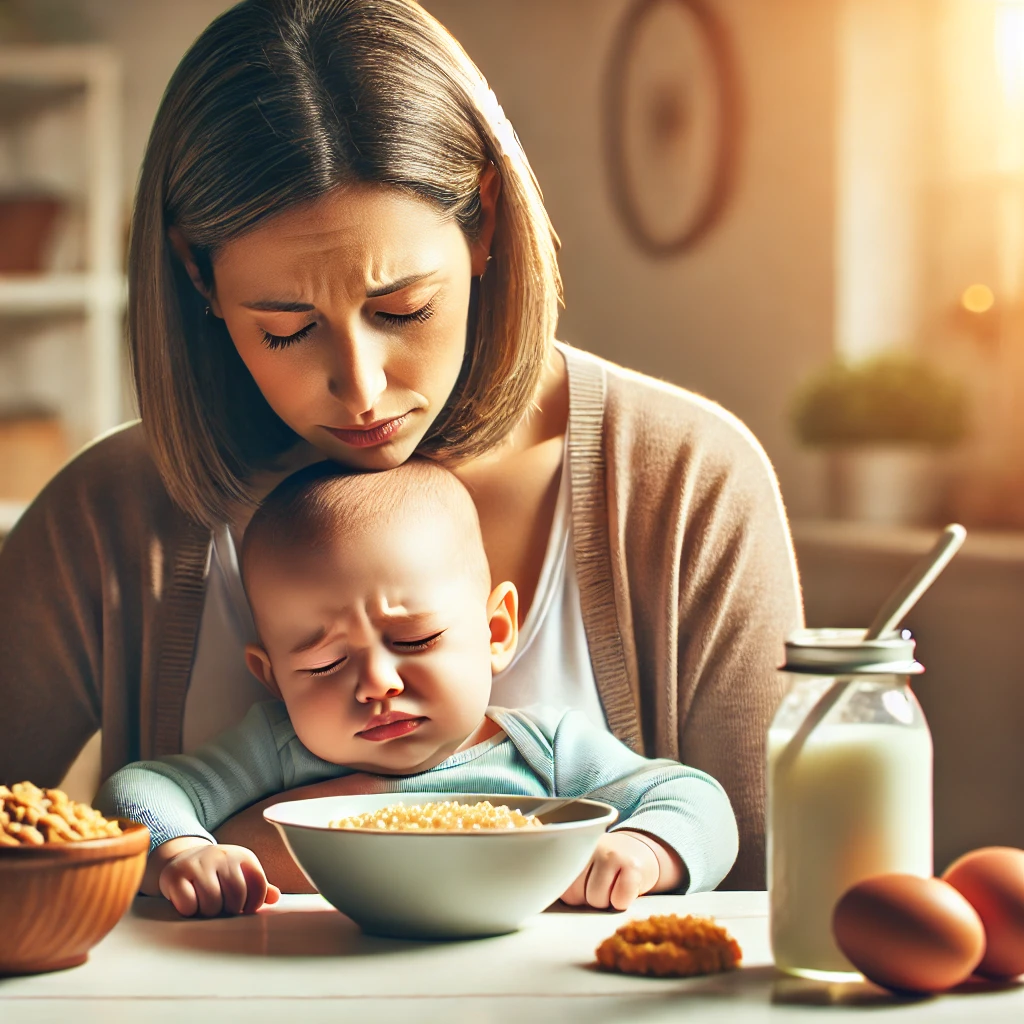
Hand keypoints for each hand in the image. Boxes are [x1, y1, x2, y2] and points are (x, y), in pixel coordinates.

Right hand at [157, 840, 281, 916]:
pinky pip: (189, 905)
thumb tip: (275, 897)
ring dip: (209, 911)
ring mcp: (199, 863)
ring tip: (206, 903)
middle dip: (230, 909)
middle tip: (222, 906)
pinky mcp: (176, 874)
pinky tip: (189, 901)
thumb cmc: (217, 873)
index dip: (253, 904)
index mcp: (243, 856)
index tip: (244, 908)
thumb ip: (258, 887)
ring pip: (212, 903)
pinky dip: (189, 910)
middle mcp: (222, 855)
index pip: (258, 886)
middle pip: (236, 896)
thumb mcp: (240, 874)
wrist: (182, 858)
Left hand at [560, 831, 660, 910]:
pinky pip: (619, 900)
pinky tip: (626, 885)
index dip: (573, 893)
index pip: (558, 886)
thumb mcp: (579, 864)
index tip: (583, 883)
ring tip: (613, 884)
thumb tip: (551, 900)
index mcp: (569, 847)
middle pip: (576, 896)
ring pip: (597, 900)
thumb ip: (562, 878)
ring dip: (606, 901)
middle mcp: (588, 846)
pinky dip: (623, 901)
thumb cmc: (603, 866)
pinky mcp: (631, 865)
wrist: (638, 850)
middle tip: (601, 883)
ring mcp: (610, 854)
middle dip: (588, 899)